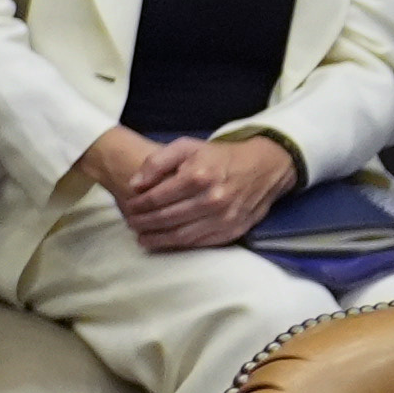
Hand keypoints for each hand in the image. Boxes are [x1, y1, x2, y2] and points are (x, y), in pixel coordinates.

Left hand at [102, 128, 288, 249]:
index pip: (157, 198)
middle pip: (167, 219)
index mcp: (198, 176)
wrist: (264, 167)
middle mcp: (212, 199)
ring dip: (158, 239)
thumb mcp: (187, 146)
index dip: (138, 205)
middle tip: (131, 224)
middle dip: (144, 223)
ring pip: (182, 236)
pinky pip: (201, 243)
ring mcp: (224, 218)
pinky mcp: (233, 230)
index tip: (129, 206)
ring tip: (142, 238)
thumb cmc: (219, 156)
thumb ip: (157, 162)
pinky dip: (180, 246)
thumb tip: (134, 185)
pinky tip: (166, 242)